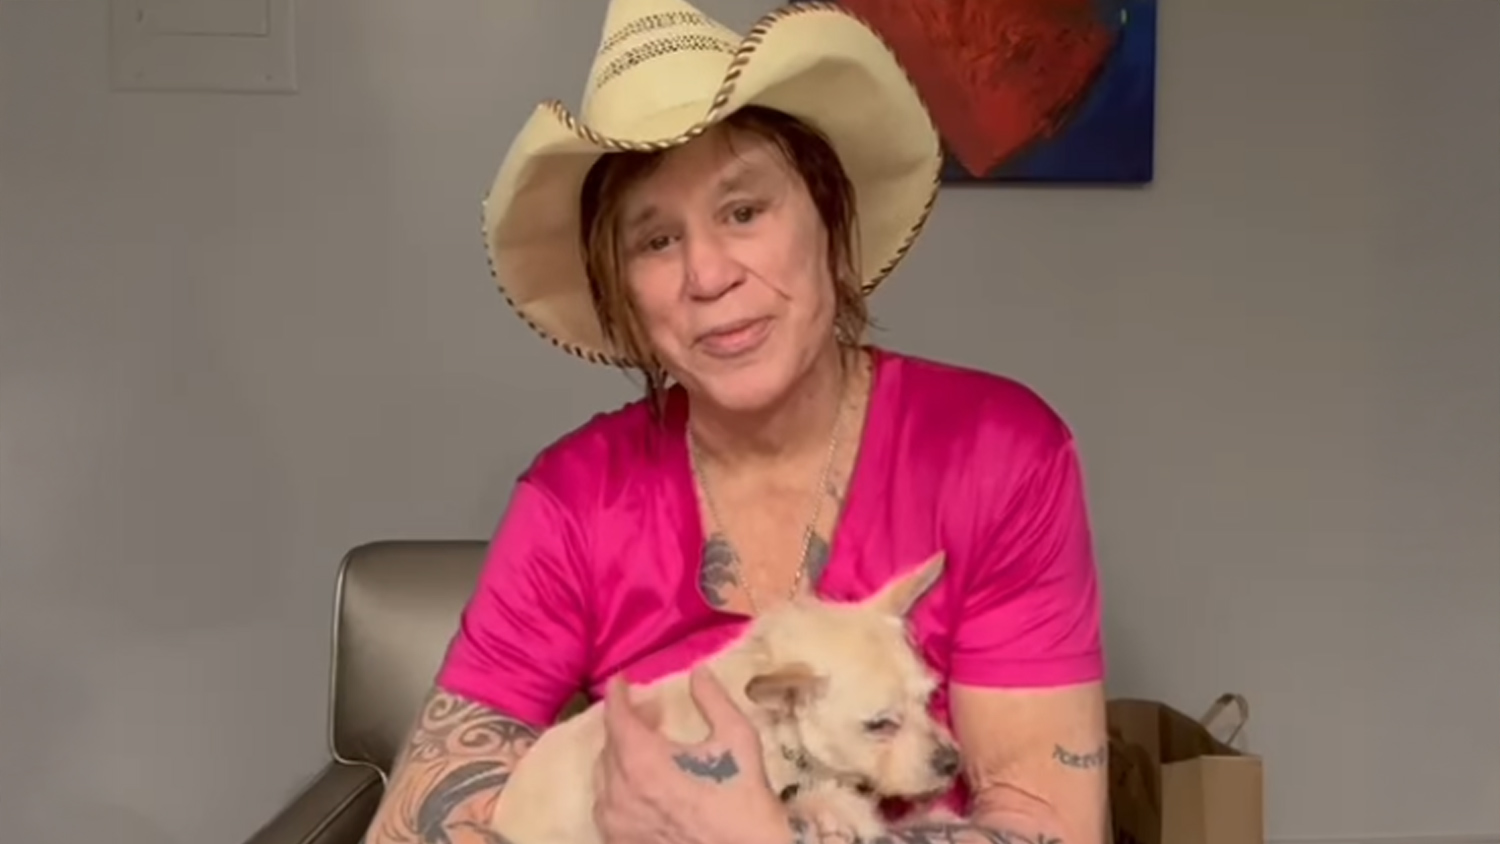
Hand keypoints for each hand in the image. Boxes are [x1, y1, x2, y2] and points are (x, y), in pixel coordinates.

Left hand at [593, 667, 789, 843]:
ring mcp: (616, 823)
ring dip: (621, 756)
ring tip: (648, 751)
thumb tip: (698, 672)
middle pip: (609, 745)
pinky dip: (618, 788)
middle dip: (628, 724)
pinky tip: (642, 786)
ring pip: (605, 778)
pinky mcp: (621, 842)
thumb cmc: (743, 798)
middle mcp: (619, 791)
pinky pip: (606, 808)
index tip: (622, 681)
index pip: (616, 717)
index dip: (617, 695)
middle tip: (654, 715)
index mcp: (642, 760)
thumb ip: (713, 699)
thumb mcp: (737, 738)